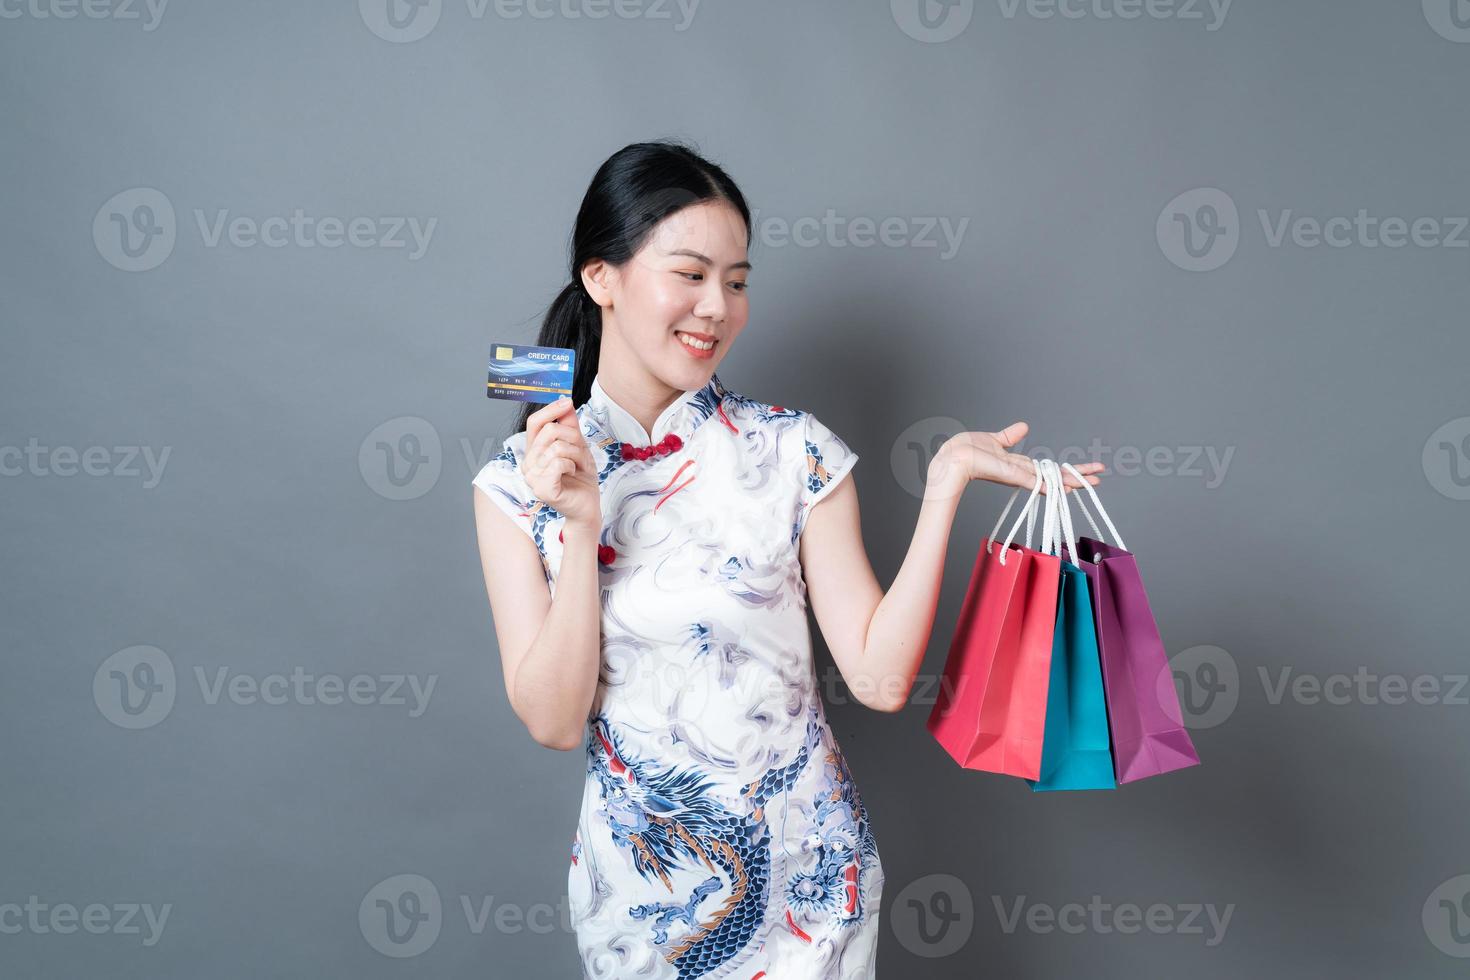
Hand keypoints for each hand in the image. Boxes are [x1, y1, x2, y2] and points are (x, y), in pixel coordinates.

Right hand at [523, 396, 600, 525]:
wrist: (588, 505)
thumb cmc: (581, 478)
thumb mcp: (577, 446)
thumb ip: (569, 425)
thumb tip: (565, 401)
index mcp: (534, 451)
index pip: (534, 422)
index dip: (550, 409)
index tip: (567, 401)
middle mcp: (528, 463)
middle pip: (550, 431)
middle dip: (574, 438)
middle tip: (582, 452)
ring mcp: (532, 477)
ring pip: (557, 447)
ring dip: (577, 454)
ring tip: (579, 466)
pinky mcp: (541, 488)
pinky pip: (559, 462)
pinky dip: (572, 465)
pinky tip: (573, 474)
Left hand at [926, 422, 1103, 498]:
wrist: (953, 458)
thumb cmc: (969, 451)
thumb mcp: (995, 440)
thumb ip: (1011, 436)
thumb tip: (1025, 427)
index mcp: (1019, 466)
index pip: (1049, 469)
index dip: (1068, 470)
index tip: (1087, 471)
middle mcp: (1022, 473)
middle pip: (1056, 477)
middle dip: (1078, 477)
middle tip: (1100, 480)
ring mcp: (1018, 476)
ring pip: (1051, 480)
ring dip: (1072, 481)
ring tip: (1091, 484)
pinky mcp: (1011, 475)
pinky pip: (1036, 481)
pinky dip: (1051, 486)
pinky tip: (1067, 489)